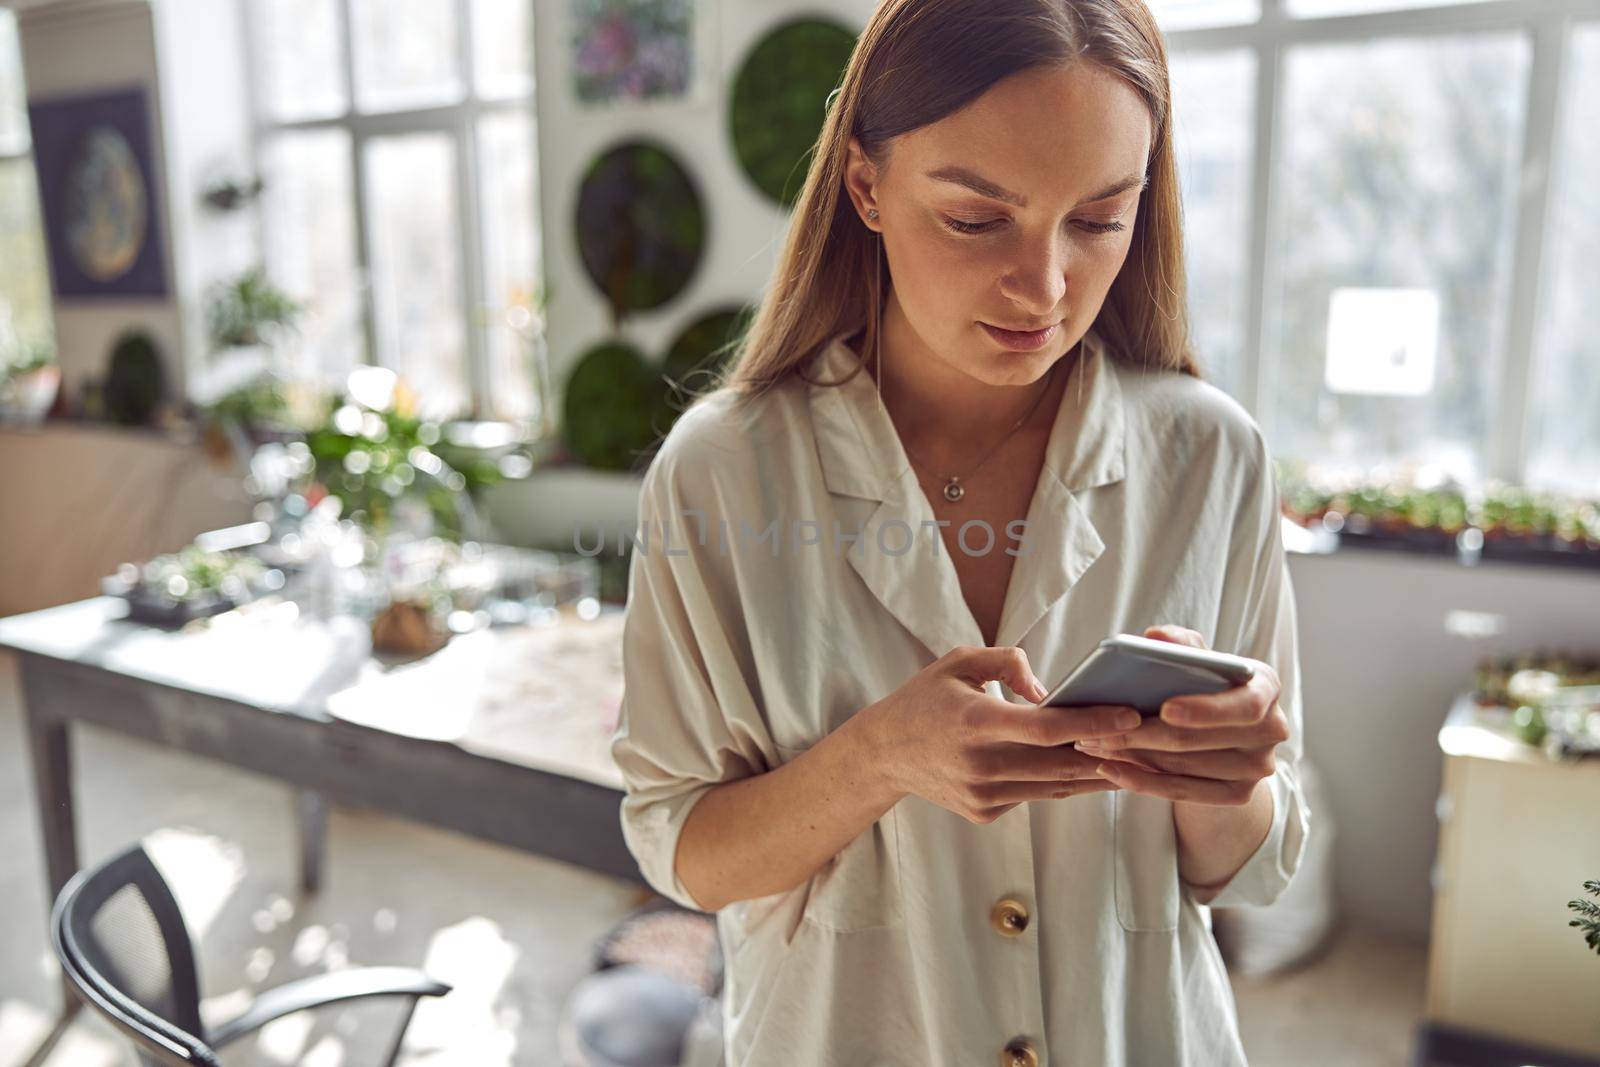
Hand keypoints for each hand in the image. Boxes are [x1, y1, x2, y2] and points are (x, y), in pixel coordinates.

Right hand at [864, 644, 1143, 823]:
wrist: (884, 753)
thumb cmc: (927, 698)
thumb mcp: (959, 661)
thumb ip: (1007, 662)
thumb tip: (1050, 690)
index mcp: (975, 723)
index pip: (1047, 728)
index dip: (1093, 724)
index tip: (1130, 715)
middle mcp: (980, 765)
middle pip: (1062, 764)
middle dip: (1111, 752)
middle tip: (1152, 737)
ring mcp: (983, 795)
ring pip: (1056, 787)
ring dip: (1099, 774)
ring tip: (1139, 759)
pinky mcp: (984, 813)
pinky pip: (1036, 796)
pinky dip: (1065, 784)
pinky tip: (1095, 772)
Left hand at [1070, 625, 1288, 806]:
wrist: (1231, 734)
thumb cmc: (1209, 684)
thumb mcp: (1203, 660)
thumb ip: (1182, 644)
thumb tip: (1154, 637)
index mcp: (1266, 687)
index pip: (1244, 705)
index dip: (1205, 710)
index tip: (1165, 708)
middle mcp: (1271, 730)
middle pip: (1199, 740)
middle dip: (1141, 734)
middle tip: (1097, 731)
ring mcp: (1257, 768)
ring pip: (1183, 767)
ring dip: (1133, 757)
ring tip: (1094, 745)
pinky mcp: (1239, 794)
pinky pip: (1182, 793)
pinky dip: (1142, 781)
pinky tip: (1110, 769)